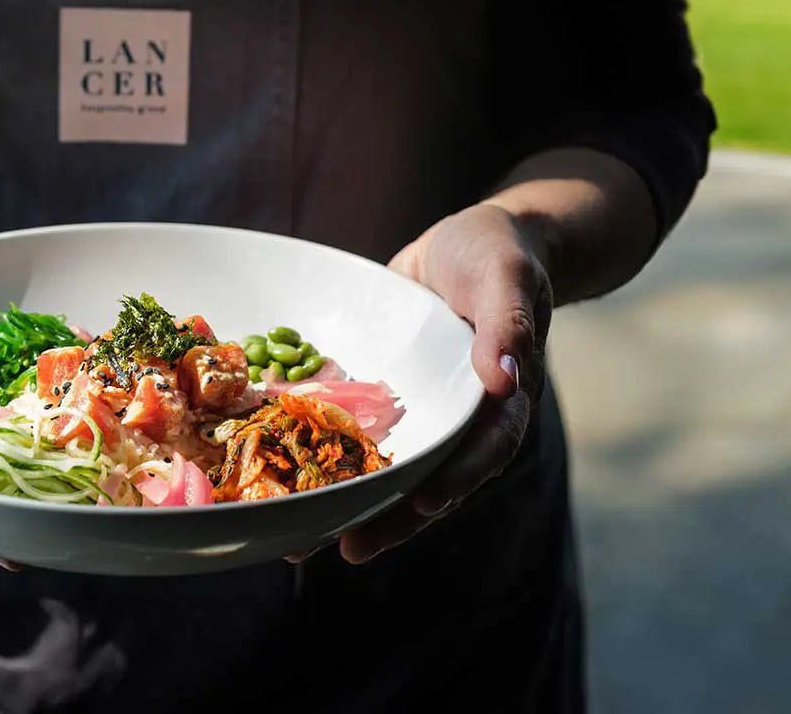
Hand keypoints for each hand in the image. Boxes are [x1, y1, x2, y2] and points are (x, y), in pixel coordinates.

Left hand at [334, 203, 551, 563]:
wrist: (465, 243)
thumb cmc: (496, 254)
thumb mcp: (506, 275)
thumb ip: (508, 321)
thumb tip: (505, 376)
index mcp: (502, 398)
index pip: (487, 447)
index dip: (459, 476)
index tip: (427, 501)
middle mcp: (458, 418)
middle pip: (432, 477)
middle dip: (393, 516)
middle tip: (352, 547)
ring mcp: (419, 413)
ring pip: (389, 469)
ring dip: (352, 504)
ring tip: (303, 541)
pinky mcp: (382, 399)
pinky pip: (353, 434)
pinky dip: (323, 459)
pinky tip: (282, 482)